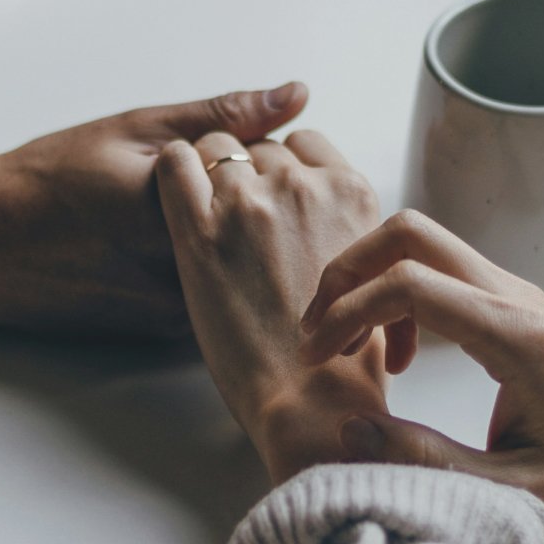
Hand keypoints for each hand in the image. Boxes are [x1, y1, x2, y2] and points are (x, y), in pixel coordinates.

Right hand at [0, 83, 307, 334]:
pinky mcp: (171, 333)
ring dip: (245, 243)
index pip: (275, 181)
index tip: (231, 148)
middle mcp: (188, 272)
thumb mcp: (136, 129)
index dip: (263, 158)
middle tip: (210, 181)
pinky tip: (170, 249)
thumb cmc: (51, 180)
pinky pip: (224, 297)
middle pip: (271, 233)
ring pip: (250, 270)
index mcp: (184, 213)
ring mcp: (182, 311)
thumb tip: (296, 94)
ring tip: (174, 218)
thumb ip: (222, 115)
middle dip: (263, 203)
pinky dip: (221, 272)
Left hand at [155, 130, 386, 483]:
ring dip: (208, 174)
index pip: (305, 143)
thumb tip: (327, 219)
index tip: (272, 197)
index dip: (284, 166)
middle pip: (260, 146)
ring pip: (216, 146)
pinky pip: (174, 161)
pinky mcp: (200, 230)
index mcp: (351, 193)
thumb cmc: (344, 355)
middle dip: (246, 174)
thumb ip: (348, 229)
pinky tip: (174, 200)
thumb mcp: (371, 272)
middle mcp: (304, 187)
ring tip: (206, 219)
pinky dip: (172, 171)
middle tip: (236, 222)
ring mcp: (250, 203)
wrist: (311, 400)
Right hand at [298, 211, 543, 543]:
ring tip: (349, 349)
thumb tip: (350, 432)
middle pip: (410, 233)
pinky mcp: (515, 306)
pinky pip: (442, 272)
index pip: (409, 284)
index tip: (318, 359)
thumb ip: (426, 462)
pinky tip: (398, 358)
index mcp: (517, 337)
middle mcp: (517, 299)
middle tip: (319, 336)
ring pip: (423, 244)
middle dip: (348, 272)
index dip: (347, 312)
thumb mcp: (511, 493)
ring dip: (371, 282)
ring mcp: (519, 295)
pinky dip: (399, 296)